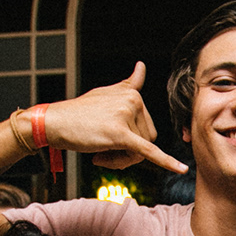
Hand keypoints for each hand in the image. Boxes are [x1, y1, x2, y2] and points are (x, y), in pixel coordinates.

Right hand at [45, 63, 186, 174]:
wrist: (54, 122)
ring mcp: (127, 115)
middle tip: (102, 153)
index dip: (132, 138)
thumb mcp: (106, 93)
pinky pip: (147, 152)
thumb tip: (142, 66)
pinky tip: (181, 169)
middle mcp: (133, 101)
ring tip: (99, 154)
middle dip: (127, 153)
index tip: (110, 140)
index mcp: (133, 94)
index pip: (145, 125)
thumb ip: (128, 84)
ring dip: (121, 160)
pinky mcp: (119, 133)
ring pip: (140, 151)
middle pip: (147, 139)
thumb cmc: (79, 113)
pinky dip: (166, 162)